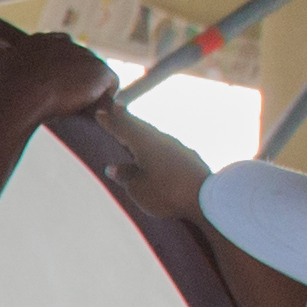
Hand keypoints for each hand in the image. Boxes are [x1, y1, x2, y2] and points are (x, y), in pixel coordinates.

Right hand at [0, 33, 118, 126]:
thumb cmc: (10, 86)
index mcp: (43, 40)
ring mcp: (86, 57)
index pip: (58, 48)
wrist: (24, 95)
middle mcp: (67, 43)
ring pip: (94, 76)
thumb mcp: (2, 66)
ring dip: (90, 90)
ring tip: (81, 109)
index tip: (53, 85)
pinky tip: (95, 112)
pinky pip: (110, 87)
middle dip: (76, 79)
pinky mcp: (101, 72)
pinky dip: (104, 99)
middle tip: (68, 100)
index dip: (58, 68)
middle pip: (79, 62)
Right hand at [87, 106, 212, 206]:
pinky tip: (155, 151)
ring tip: (133, 129)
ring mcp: (177, 147)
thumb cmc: (166, 193)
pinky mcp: (188, 157)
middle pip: (139, 126)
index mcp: (144, 144)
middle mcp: (160, 140)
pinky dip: (154, 144)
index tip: (100, 112)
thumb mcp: (138, 188)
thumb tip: (112, 167)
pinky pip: (165, 146)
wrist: (206, 198)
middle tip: (115, 108)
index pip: (123, 128)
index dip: (110, 121)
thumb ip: (125, 175)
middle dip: (126, 119)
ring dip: (141, 131)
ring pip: (153, 135)